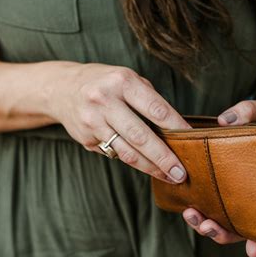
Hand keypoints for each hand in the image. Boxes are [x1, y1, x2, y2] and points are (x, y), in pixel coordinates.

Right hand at [47, 62, 190, 182]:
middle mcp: (105, 101)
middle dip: (164, 157)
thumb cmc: (106, 83)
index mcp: (123, 82)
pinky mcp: (86, 138)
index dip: (177, 127)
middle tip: (181, 173)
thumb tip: (177, 129)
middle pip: (141, 136)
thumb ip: (150, 101)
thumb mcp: (128, 80)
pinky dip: (134, 162)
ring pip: (127, 152)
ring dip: (150, 167)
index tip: (194, 140)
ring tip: (169, 176)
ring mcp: (93, 121)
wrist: (61, 89)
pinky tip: (148, 167)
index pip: (156, 109)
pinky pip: (115, 154)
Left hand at [182, 98, 255, 256]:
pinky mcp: (220, 187)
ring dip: (207, 225)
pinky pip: (210, 204)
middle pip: (241, 226)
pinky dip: (200, 210)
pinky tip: (186, 208)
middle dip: (222, 232)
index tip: (251, 251)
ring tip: (190, 213)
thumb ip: (246, 112)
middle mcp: (255, 195)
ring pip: (223, 220)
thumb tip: (224, 121)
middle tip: (206, 224)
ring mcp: (236, 194)